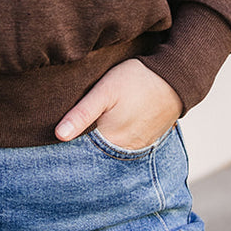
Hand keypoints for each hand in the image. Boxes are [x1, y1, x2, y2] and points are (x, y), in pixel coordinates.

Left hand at [55, 59, 182, 148]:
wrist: (175, 77)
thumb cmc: (137, 80)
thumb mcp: (105, 91)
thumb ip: (82, 113)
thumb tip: (59, 135)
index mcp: (110, 140)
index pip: (81, 151)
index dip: (68, 142)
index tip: (55, 135)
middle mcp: (124, 150)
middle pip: (95, 152)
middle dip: (82, 144)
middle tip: (69, 130)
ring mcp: (137, 148)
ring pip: (108, 150)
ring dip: (98, 143)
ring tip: (91, 126)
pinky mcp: (146, 141)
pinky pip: (123, 146)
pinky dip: (113, 140)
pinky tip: (109, 127)